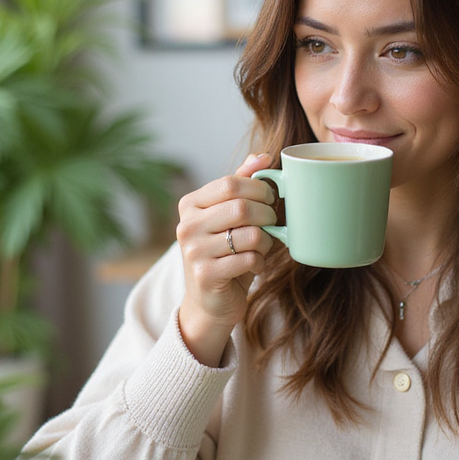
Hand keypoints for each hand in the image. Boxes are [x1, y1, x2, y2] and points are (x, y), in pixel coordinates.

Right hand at [176, 153, 276, 365]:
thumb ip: (242, 183)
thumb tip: (263, 156)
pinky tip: (255, 265)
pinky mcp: (206, 275)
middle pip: (241, 207)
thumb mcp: (230, 216)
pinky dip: (260, 262)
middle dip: (266, 214)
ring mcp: (194, 251)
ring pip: (249, 234)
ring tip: (262, 247)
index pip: (230, 183)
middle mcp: (187, 226)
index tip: (269, 198)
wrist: (210, 302)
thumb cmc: (225, 252)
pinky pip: (249, 259)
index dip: (258, 188)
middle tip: (272, 222)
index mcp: (190, 204)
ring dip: (266, 241)